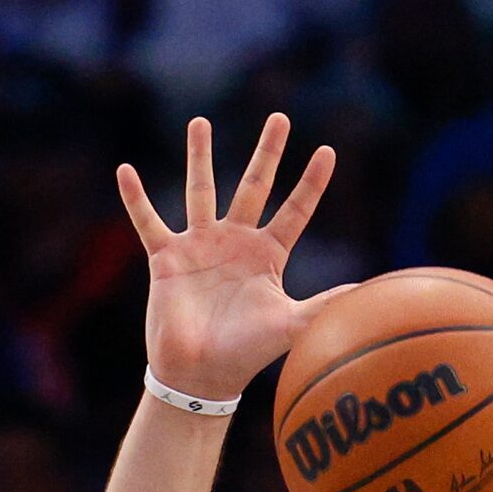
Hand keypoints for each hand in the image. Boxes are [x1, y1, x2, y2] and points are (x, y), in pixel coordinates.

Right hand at [119, 114, 339, 399]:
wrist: (198, 374)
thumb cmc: (245, 354)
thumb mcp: (290, 326)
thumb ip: (325, 306)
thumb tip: (368, 294)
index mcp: (267, 255)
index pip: (295, 210)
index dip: (311, 183)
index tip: (327, 150)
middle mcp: (235, 243)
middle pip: (254, 186)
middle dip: (267, 153)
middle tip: (279, 117)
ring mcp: (200, 246)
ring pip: (201, 191)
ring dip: (200, 157)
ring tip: (200, 122)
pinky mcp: (166, 258)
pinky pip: (148, 221)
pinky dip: (136, 198)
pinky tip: (124, 171)